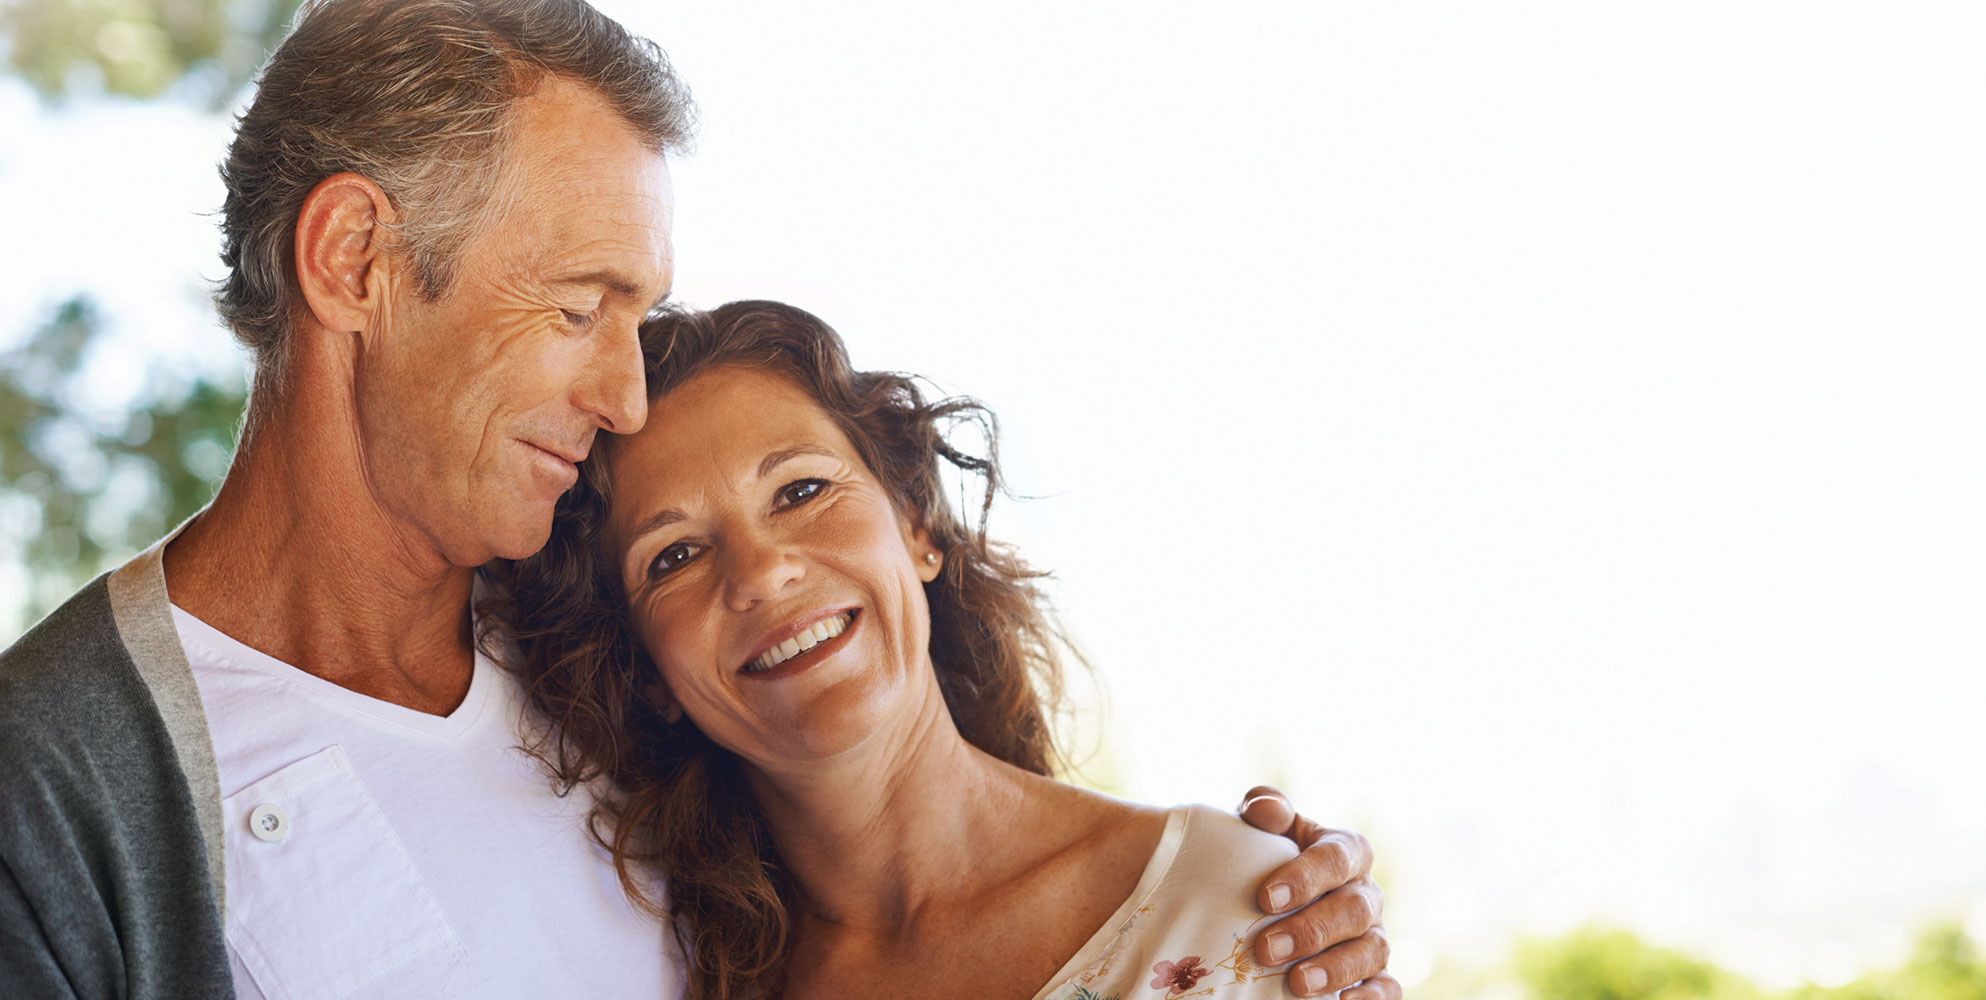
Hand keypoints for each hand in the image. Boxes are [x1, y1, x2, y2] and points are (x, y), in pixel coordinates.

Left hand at [1239, 786, 1398, 999]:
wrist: (1272, 902)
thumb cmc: (1266, 860)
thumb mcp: (1262, 829)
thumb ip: (1265, 808)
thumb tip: (1266, 809)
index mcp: (1346, 851)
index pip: (1337, 857)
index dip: (1305, 877)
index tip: (1264, 898)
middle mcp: (1366, 893)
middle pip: (1354, 909)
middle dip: (1312, 930)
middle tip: (1267, 949)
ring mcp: (1375, 935)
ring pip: (1373, 950)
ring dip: (1337, 968)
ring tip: (1298, 985)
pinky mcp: (1376, 973)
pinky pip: (1389, 988)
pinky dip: (1373, 999)